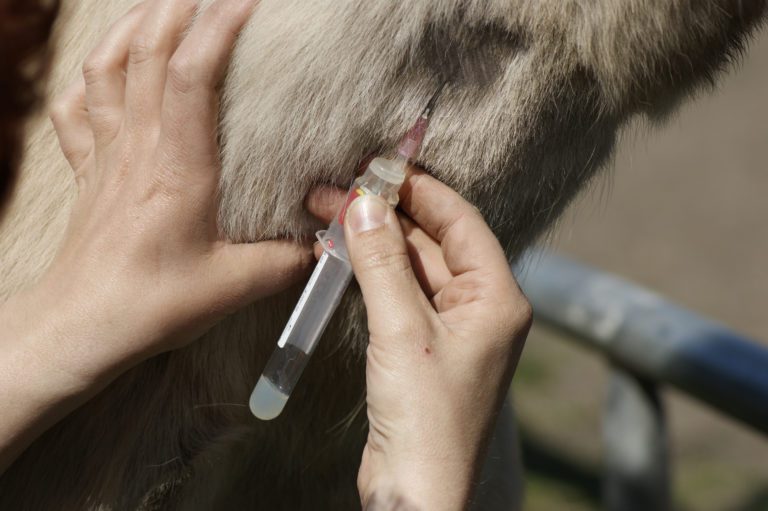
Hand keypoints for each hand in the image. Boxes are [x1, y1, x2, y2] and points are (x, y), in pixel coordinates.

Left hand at [4, 0, 311, 397]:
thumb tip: (325, 242)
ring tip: (161, 5)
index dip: (219, 27)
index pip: (193, 75)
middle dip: (179, 6)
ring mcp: (106, 155)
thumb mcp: (235, 286)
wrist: (81, 326)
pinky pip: (76, 107)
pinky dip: (91, 76)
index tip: (249, 1)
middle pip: (147, 51)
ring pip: (107, 68)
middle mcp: (138, 148)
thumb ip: (288, 259)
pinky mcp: (88, 172)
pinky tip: (108, 68)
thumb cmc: (151, 305)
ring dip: (133, 26)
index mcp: (178, 168)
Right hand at [306, 168, 531, 509]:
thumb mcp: (402, 330)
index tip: (382, 165)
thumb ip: (382, 262)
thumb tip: (363, 203)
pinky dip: (371, 272)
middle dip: (386, 215)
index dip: (422, 189)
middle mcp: (479, 309)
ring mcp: (450, 329)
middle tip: (340, 189)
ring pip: (411, 267)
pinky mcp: (422, 347)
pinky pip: (398, 294)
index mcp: (497, 299)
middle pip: (433, 242)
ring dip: (374, 242)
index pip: (461, 222)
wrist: (414, 493)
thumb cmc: (426, 419)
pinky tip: (341, 252)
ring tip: (329, 212)